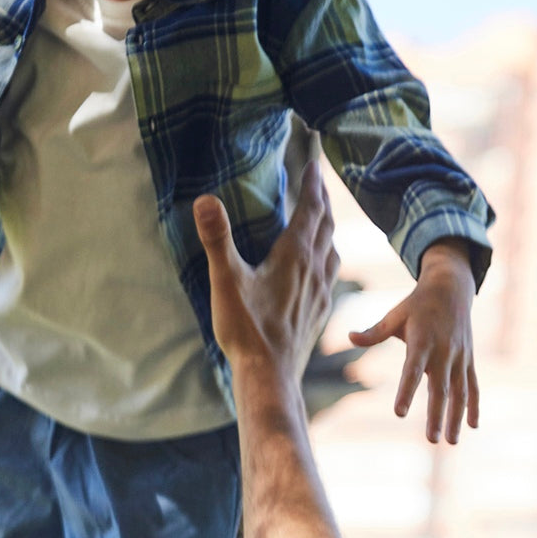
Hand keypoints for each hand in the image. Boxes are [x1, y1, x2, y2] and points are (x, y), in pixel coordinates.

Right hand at [194, 160, 338, 384]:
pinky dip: (327, 257)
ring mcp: (320, 293)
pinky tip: (320, 267)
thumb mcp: (226, 281)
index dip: (312, 183)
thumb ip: (217, 239)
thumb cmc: (247, 330)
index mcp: (294, 256)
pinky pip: (330, 274)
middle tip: (318, 180)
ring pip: (331, 249)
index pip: (310, 209)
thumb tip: (204, 200)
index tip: (314, 161)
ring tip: (322, 217)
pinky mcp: (318, 312)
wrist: (270, 376)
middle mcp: (314, 270)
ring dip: (328, 228)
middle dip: (322, 199)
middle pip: (326, 225)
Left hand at [349, 240, 477, 443]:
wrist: (452, 289)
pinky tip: (473, 427)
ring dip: (456, 418)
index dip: (406, 391)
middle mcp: (443, 351)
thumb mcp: (394, 315)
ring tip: (451, 442)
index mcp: (422, 341)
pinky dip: (474, 406)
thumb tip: (348, 338)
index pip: (412, 370)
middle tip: (431, 440)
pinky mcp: (469, 360)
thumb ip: (373, 332)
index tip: (399, 413)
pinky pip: (473, 386)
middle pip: (439, 388)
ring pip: (460, 392)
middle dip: (436, 415)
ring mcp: (459, 358)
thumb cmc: (416, 305)